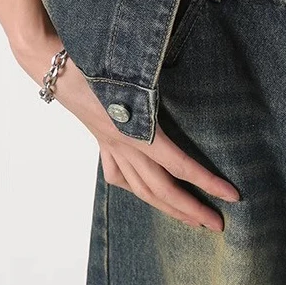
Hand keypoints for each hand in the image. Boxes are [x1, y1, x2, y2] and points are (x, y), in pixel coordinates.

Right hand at [12, 31, 239, 229]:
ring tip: (192, 220)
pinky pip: (119, 175)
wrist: (51, 62)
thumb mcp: (132, 74)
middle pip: (162, 190)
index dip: (208, 184)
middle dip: (192, 210)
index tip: (233, 196)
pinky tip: (145, 193)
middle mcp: (124, 146)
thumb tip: (188, 90)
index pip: (181, 166)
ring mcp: (111, 147)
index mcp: (137, 132)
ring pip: (141, 189)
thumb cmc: (93, 59)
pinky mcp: (103, 142)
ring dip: (168, 208)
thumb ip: (157, 89)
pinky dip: (135, 188)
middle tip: (217, 225)